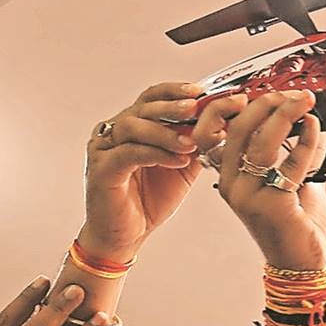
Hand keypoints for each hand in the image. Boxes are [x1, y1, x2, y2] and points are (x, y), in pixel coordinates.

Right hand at [80, 83, 248, 261]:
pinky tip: (177, 160)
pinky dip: (155, 154)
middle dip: (173, 105)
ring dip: (165, 131)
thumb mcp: (182, 167)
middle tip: (196, 106)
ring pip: (133, 126)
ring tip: (191, 141)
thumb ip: (196, 145)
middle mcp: (116, 131)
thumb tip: (224, 124)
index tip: (202, 91)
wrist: (124, 235)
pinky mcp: (102, 169)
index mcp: (135, 125)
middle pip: (143, 106)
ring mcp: (105, 149)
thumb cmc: (149, 200)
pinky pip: (129, 154)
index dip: (176, 90)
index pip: (154, 96)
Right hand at [208, 90, 325, 269]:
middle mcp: (232, 185)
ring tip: (304, 102)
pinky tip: (315, 128)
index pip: (212, 132)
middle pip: (237, 130)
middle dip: (266, 104)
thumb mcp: (285, 178)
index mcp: (229, 176)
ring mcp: (249, 195)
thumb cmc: (293, 223)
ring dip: (285, 115)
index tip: (258, 91)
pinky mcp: (271, 204)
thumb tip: (303, 118)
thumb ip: (287, 150)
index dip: (230, 106)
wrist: (301, 261)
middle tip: (290, 94)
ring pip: (261, 142)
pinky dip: (307, 139)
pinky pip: (290, 161)